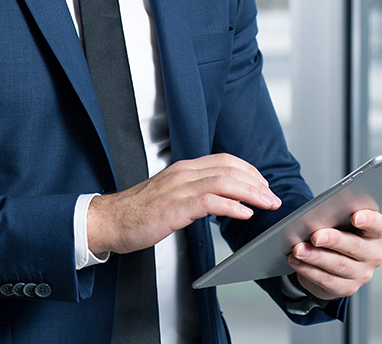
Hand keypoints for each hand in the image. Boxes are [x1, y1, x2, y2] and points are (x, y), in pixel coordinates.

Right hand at [87, 153, 280, 254]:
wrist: (108, 221)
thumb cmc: (136, 212)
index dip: (249, 171)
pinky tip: (243, 213)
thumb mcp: (169, 195)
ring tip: (266, 204)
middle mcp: (182, 174)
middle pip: (229, 169)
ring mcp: (177, 189)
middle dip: (256, 182)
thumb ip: (192, 192)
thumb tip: (220, 199)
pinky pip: (209, 202)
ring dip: (250, 193)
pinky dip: (231, 206)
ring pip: (223, 182)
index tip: (263, 184)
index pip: (224, 160)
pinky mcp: (173, 208)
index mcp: (182, 170)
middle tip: (272, 197)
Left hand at [287, 210, 381, 300]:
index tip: (355, 216)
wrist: (330, 265)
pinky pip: (326, 279)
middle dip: (333, 240)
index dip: (368, 220)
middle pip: (355, 246)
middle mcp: (373, 254)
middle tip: (315, 236)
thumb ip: (336, 216)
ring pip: (338, 265)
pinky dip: (308, 270)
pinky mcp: (348, 288)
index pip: (377, 225)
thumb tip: (320, 212)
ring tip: (298, 249)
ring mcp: (362, 274)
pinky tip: (296, 261)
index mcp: (375, 233)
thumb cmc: (336, 235)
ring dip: (315, 257)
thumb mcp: (339, 223)